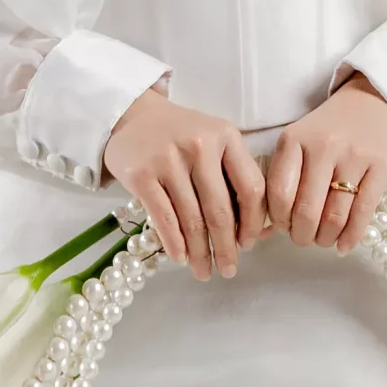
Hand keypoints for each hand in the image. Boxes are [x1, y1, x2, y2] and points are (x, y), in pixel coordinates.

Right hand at [103, 88, 268, 280]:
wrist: (133, 116)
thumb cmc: (181, 135)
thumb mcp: (214, 140)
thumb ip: (233, 174)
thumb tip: (251, 230)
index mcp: (226, 136)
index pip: (251, 188)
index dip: (253, 223)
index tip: (249, 244)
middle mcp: (200, 145)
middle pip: (220, 210)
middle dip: (226, 247)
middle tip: (228, 270)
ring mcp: (168, 159)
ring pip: (191, 219)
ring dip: (200, 252)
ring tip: (203, 271)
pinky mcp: (142, 174)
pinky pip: (163, 218)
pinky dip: (174, 243)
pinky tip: (180, 258)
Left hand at [265, 73, 386, 253]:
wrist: (372, 101)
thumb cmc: (328, 128)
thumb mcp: (298, 140)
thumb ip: (283, 176)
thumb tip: (269, 227)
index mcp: (295, 139)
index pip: (278, 193)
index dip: (278, 219)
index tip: (282, 227)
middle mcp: (324, 147)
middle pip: (306, 211)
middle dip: (301, 236)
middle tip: (302, 238)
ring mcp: (355, 157)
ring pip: (335, 217)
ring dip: (325, 239)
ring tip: (322, 240)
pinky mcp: (382, 167)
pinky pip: (363, 214)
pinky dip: (350, 237)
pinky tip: (343, 245)